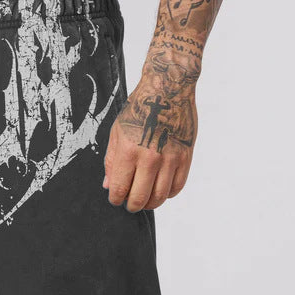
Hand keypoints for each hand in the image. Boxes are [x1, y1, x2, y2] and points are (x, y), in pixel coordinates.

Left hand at [103, 77, 196, 212]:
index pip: (119, 189)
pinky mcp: (185, 157)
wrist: (168, 89)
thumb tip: (109, 186)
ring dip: (150, 203)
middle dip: (132, 205)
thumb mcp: (117, 132)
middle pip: (140, 199)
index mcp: (128, 151)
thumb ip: (111, 162)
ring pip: (160, 197)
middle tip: (130, 202)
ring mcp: (170, 158)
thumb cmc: (139, 109)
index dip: (116, 199)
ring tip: (145, 197)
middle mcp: (150, 157)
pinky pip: (177, 187)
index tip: (116, 198)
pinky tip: (160, 187)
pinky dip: (167, 193)